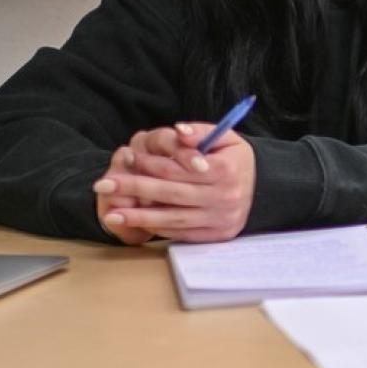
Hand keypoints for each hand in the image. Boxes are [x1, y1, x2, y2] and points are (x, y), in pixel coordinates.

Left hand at [93, 124, 255, 242]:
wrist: (264, 189)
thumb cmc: (236, 159)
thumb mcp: (226, 137)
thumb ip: (200, 131)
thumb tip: (177, 131)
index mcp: (225, 170)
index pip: (179, 168)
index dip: (150, 163)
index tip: (127, 157)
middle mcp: (223, 198)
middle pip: (170, 193)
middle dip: (133, 189)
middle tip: (103, 185)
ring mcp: (219, 220)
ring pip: (172, 218)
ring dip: (138, 218)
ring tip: (111, 214)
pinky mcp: (214, 236)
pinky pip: (180, 232)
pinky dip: (156, 228)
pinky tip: (135, 224)